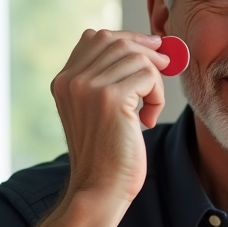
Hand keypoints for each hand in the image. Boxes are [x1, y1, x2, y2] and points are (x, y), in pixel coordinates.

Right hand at [50, 29, 169, 202]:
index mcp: (64, 81)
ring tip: (149, 108)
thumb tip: (149, 46)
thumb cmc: (107, 155)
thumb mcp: (98, 111)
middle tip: (164, 69)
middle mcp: (71, 80)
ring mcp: (88, 87)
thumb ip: (108, 80)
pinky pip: (149, 75)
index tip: (152, 51)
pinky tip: (147, 119)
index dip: (128, 39)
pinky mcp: (110, 97)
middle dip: (147, 53)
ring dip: (154, 81)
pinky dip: (157, 95)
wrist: (99, 188)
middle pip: (117, 42)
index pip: (95, 37)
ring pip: (137, 57)